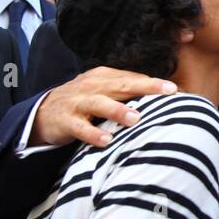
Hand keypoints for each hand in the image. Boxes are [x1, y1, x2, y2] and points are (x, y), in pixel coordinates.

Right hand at [30, 67, 176, 148]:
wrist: (43, 111)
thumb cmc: (83, 102)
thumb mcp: (103, 91)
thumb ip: (127, 92)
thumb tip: (162, 97)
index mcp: (103, 77)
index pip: (132, 78)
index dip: (153, 83)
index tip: (175, 89)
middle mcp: (92, 86)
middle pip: (121, 85)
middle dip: (145, 87)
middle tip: (167, 92)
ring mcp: (78, 103)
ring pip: (100, 104)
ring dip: (118, 111)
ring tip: (136, 118)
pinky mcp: (66, 121)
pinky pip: (80, 128)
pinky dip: (93, 134)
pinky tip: (107, 141)